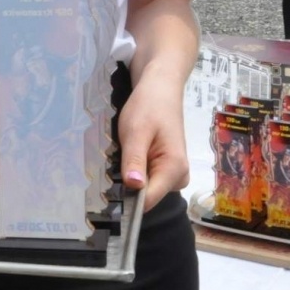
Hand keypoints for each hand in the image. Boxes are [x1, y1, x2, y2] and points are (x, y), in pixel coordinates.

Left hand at [115, 74, 188, 211]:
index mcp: (174, 169)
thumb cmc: (148, 106)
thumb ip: (135, 160)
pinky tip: (133, 154)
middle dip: (129, 184)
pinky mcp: (168, 171)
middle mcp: (179, 178)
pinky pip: (148, 181)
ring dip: (132, 176)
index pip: (148, 200)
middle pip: (146, 197)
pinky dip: (136, 171)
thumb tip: (134, 187)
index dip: (128, 200)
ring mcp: (174, 175)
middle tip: (118, 159)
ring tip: (126, 152)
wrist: (161, 89)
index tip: (110, 191)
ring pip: (145, 190)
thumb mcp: (136, 131)